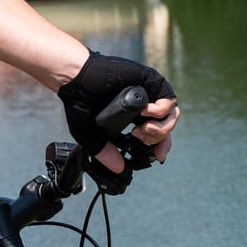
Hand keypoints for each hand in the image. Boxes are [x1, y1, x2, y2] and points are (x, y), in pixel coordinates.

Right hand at [57, 51, 178, 174]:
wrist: (74, 79)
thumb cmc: (79, 102)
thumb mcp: (90, 135)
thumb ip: (104, 152)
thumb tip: (118, 168)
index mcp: (133, 114)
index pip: (157, 132)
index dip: (160, 145)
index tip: (157, 157)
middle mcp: (143, 102)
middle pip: (167, 125)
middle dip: (161, 140)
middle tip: (145, 142)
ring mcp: (147, 91)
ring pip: (172, 114)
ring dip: (161, 128)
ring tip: (141, 129)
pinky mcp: (149, 80)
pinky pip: (168, 99)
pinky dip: (160, 111)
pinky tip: (143, 113)